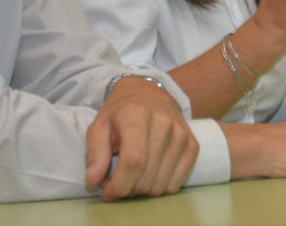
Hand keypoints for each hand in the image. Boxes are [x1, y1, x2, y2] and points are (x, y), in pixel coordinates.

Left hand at [84, 77, 198, 199]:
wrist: (147, 92)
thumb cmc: (119, 112)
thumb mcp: (98, 126)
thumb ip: (94, 153)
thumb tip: (93, 180)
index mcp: (137, 116)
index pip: (134, 162)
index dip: (119, 185)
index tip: (107, 193)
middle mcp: (164, 123)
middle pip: (147, 177)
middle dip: (128, 190)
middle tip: (117, 182)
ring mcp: (181, 134)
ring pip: (162, 184)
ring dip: (143, 191)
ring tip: (132, 177)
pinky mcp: (192, 143)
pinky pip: (178, 182)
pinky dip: (161, 188)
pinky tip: (150, 177)